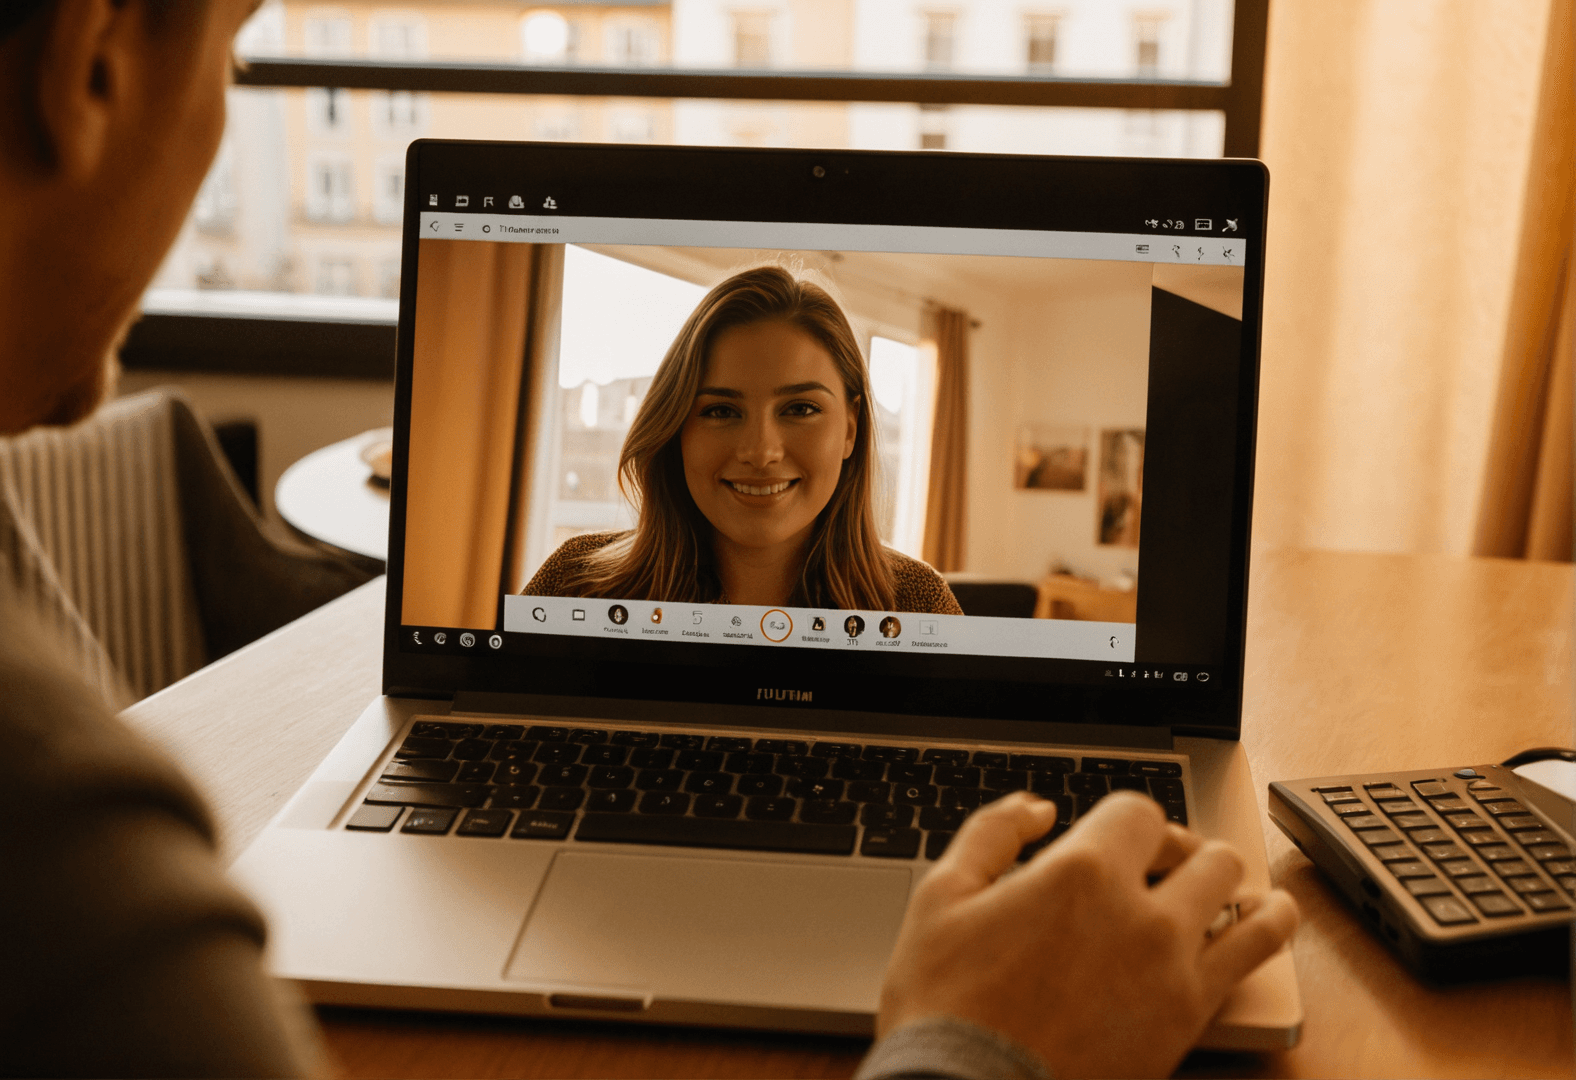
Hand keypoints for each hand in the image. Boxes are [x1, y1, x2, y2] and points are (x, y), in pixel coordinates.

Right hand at [876, 791, 1298, 1078]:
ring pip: (1240, 897)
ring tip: (1233, 887)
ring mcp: (1173, 967)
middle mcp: (1140, 912)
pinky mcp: (1190, 1017)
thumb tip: (1038, 809)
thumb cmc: (947, 1003)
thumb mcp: (942, 895)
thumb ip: (993, 832)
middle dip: (1182, 852)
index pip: (1138, 813)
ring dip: (1232, 884)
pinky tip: (1272, 917)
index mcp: (1080, 871)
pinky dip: (1270, 927)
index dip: (1127, 823)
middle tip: (1164, 867)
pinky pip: (1256, 956)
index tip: (1116, 841)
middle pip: (1200, 852)